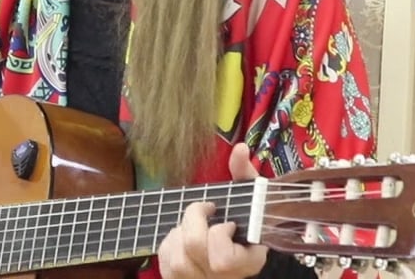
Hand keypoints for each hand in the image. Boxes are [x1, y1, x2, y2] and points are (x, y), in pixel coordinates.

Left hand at [157, 143, 268, 277]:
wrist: (234, 257)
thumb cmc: (244, 224)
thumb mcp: (249, 200)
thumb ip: (244, 174)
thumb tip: (239, 149)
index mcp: (248, 262)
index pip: (224, 259)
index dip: (219, 233)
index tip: (229, 223)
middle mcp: (224, 278)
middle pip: (194, 247)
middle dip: (193, 218)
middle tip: (204, 210)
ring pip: (177, 259)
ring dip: (179, 233)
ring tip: (193, 227)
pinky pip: (165, 265)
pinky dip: (168, 247)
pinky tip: (181, 241)